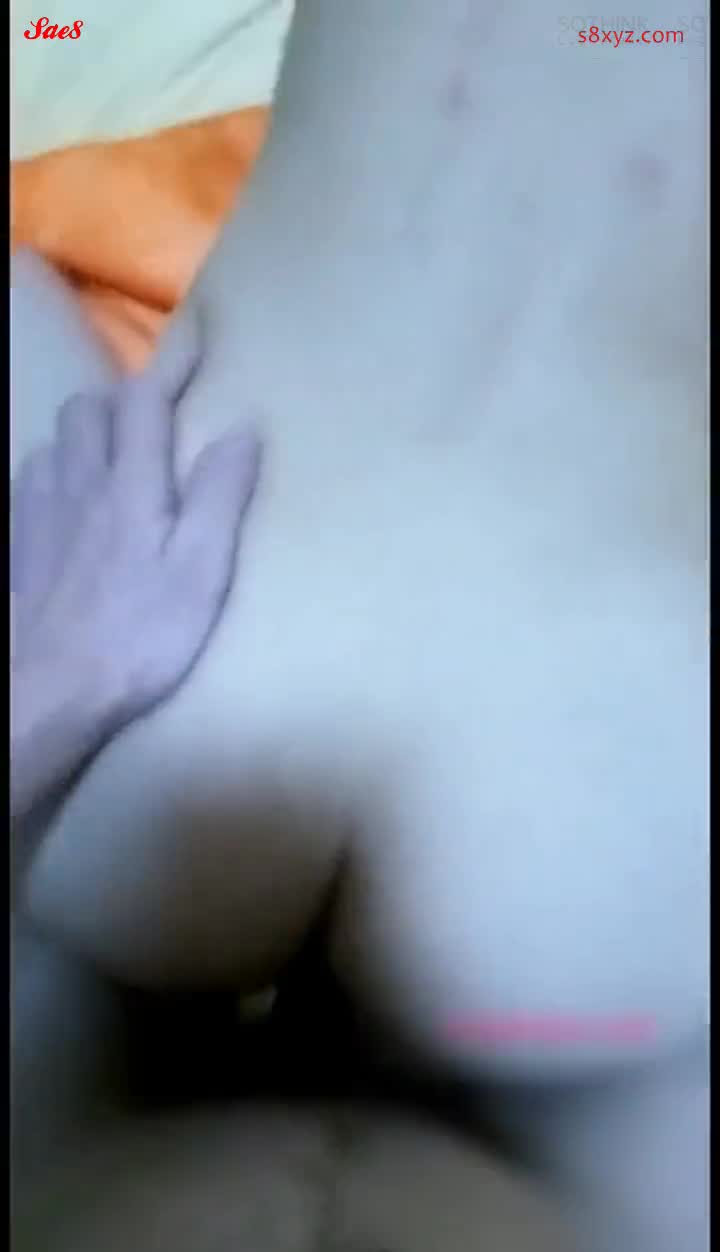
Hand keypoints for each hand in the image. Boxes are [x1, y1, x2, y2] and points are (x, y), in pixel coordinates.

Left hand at [11, 312, 261, 817]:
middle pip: (91, 407)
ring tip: (120, 454)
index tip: (198, 328)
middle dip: (126, 396)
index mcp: (133, 485)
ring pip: (59, 440)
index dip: (174, 360)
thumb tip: (242, 428)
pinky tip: (76, 502)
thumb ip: (221, 497)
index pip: (149, 400)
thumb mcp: (201, 572)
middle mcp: (80, 481)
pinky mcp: (19, 542)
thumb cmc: (138, 635)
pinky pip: (36, 479)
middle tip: (159, 414)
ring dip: (91, 431)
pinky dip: (61, 470)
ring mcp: (40, 510)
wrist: (46, 687)